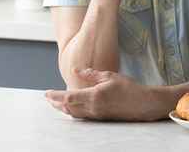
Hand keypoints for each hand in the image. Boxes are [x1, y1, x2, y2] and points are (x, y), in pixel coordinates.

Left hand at [45, 68, 172, 121]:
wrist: (142, 104)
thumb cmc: (129, 88)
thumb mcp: (110, 76)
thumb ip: (91, 74)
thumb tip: (76, 70)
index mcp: (93, 96)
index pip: (68, 97)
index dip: (55, 96)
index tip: (46, 93)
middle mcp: (92, 107)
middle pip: (67, 108)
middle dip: (55, 103)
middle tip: (47, 98)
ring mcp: (96, 115)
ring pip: (73, 114)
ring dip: (62, 108)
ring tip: (56, 103)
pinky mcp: (100, 118)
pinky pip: (81, 116)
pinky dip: (72, 112)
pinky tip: (71, 108)